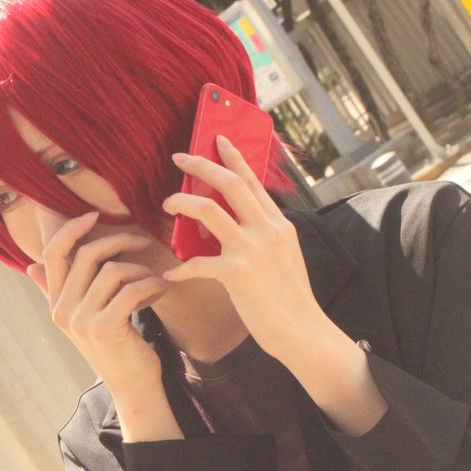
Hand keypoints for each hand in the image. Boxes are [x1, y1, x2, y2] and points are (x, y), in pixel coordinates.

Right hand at [26, 212, 169, 397]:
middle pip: (87, 255)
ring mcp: (81, 321)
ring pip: (112, 271)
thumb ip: (59, 291)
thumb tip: (30, 266)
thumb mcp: (83, 318)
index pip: (52, 254)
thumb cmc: (114, 347)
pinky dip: (151, 285)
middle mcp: (63, 311)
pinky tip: (161, 289)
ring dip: (141, 269)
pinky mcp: (104, 329)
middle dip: (119, 241)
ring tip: (155, 279)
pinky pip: (130, 290)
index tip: (94, 215)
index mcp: (56, 304)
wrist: (131, 386)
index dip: (71, 229)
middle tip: (143, 242)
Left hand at [162, 136, 332, 360]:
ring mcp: (252, 250)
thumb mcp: (284, 255)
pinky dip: (180, 268)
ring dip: (181, 203)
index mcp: (279, 223)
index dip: (232, 156)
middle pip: (228, 183)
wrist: (303, 331)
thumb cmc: (289, 297)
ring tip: (168, 204)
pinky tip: (170, 274)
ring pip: (207, 210)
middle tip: (178, 158)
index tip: (215, 138)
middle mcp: (267, 229)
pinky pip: (197, 263)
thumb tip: (236, 221)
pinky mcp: (238, 273)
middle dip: (199, 165)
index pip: (252, 179)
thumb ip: (264, 234)